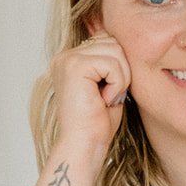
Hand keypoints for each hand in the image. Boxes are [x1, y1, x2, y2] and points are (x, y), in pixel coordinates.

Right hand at [50, 29, 130, 158]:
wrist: (85, 145)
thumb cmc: (97, 123)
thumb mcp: (108, 85)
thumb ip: (111, 62)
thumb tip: (121, 41)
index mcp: (70, 59)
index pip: (107, 40)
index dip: (118, 65)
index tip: (107, 91)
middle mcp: (64, 56)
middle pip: (113, 41)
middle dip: (121, 70)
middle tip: (109, 96)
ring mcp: (67, 59)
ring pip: (115, 51)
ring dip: (120, 78)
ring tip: (106, 98)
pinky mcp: (74, 66)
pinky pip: (112, 64)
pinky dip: (116, 84)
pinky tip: (103, 100)